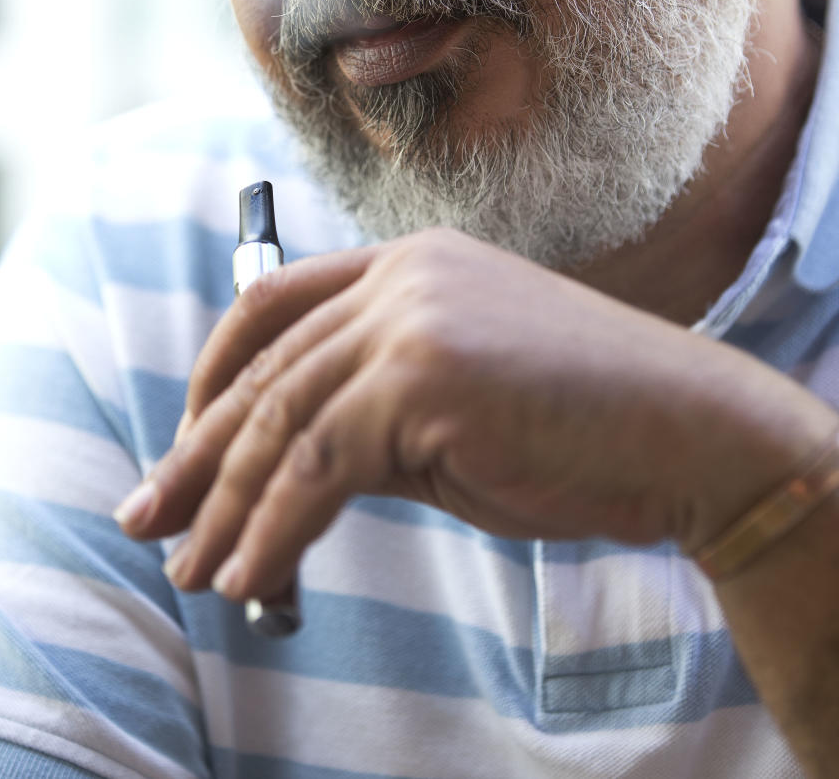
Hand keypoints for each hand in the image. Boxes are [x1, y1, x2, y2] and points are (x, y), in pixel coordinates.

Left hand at [116, 228, 836, 601]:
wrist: (690, 433)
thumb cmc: (582, 427)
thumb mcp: (454, 412)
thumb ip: (368, 420)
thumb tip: (277, 480)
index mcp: (408, 263)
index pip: (274, 304)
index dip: (215, 375)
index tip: (186, 443)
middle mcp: (402, 274)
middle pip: (265, 368)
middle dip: (198, 453)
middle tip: (148, 518)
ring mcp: (411, 317)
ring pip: (279, 420)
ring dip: (227, 506)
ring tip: (190, 569)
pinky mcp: (421, 376)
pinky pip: (316, 465)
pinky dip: (273, 529)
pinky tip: (251, 574)